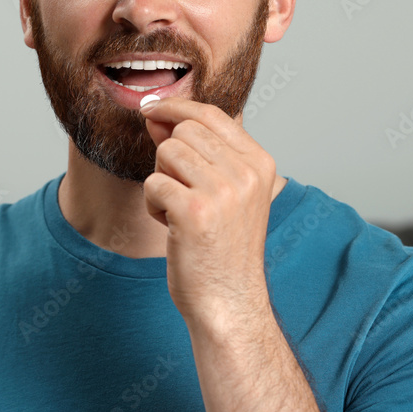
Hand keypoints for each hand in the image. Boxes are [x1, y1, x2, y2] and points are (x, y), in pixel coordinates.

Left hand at [139, 97, 275, 329]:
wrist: (229, 303)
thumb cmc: (222, 249)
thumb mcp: (226, 193)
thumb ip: (200, 151)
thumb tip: (157, 115)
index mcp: (260, 163)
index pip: (211, 113)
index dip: (176, 108)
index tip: (152, 110)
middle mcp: (246, 173)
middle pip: (183, 132)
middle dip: (168, 159)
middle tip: (182, 195)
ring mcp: (222, 191)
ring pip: (165, 154)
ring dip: (161, 183)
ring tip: (181, 213)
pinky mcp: (194, 212)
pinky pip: (152, 184)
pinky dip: (153, 206)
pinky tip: (174, 229)